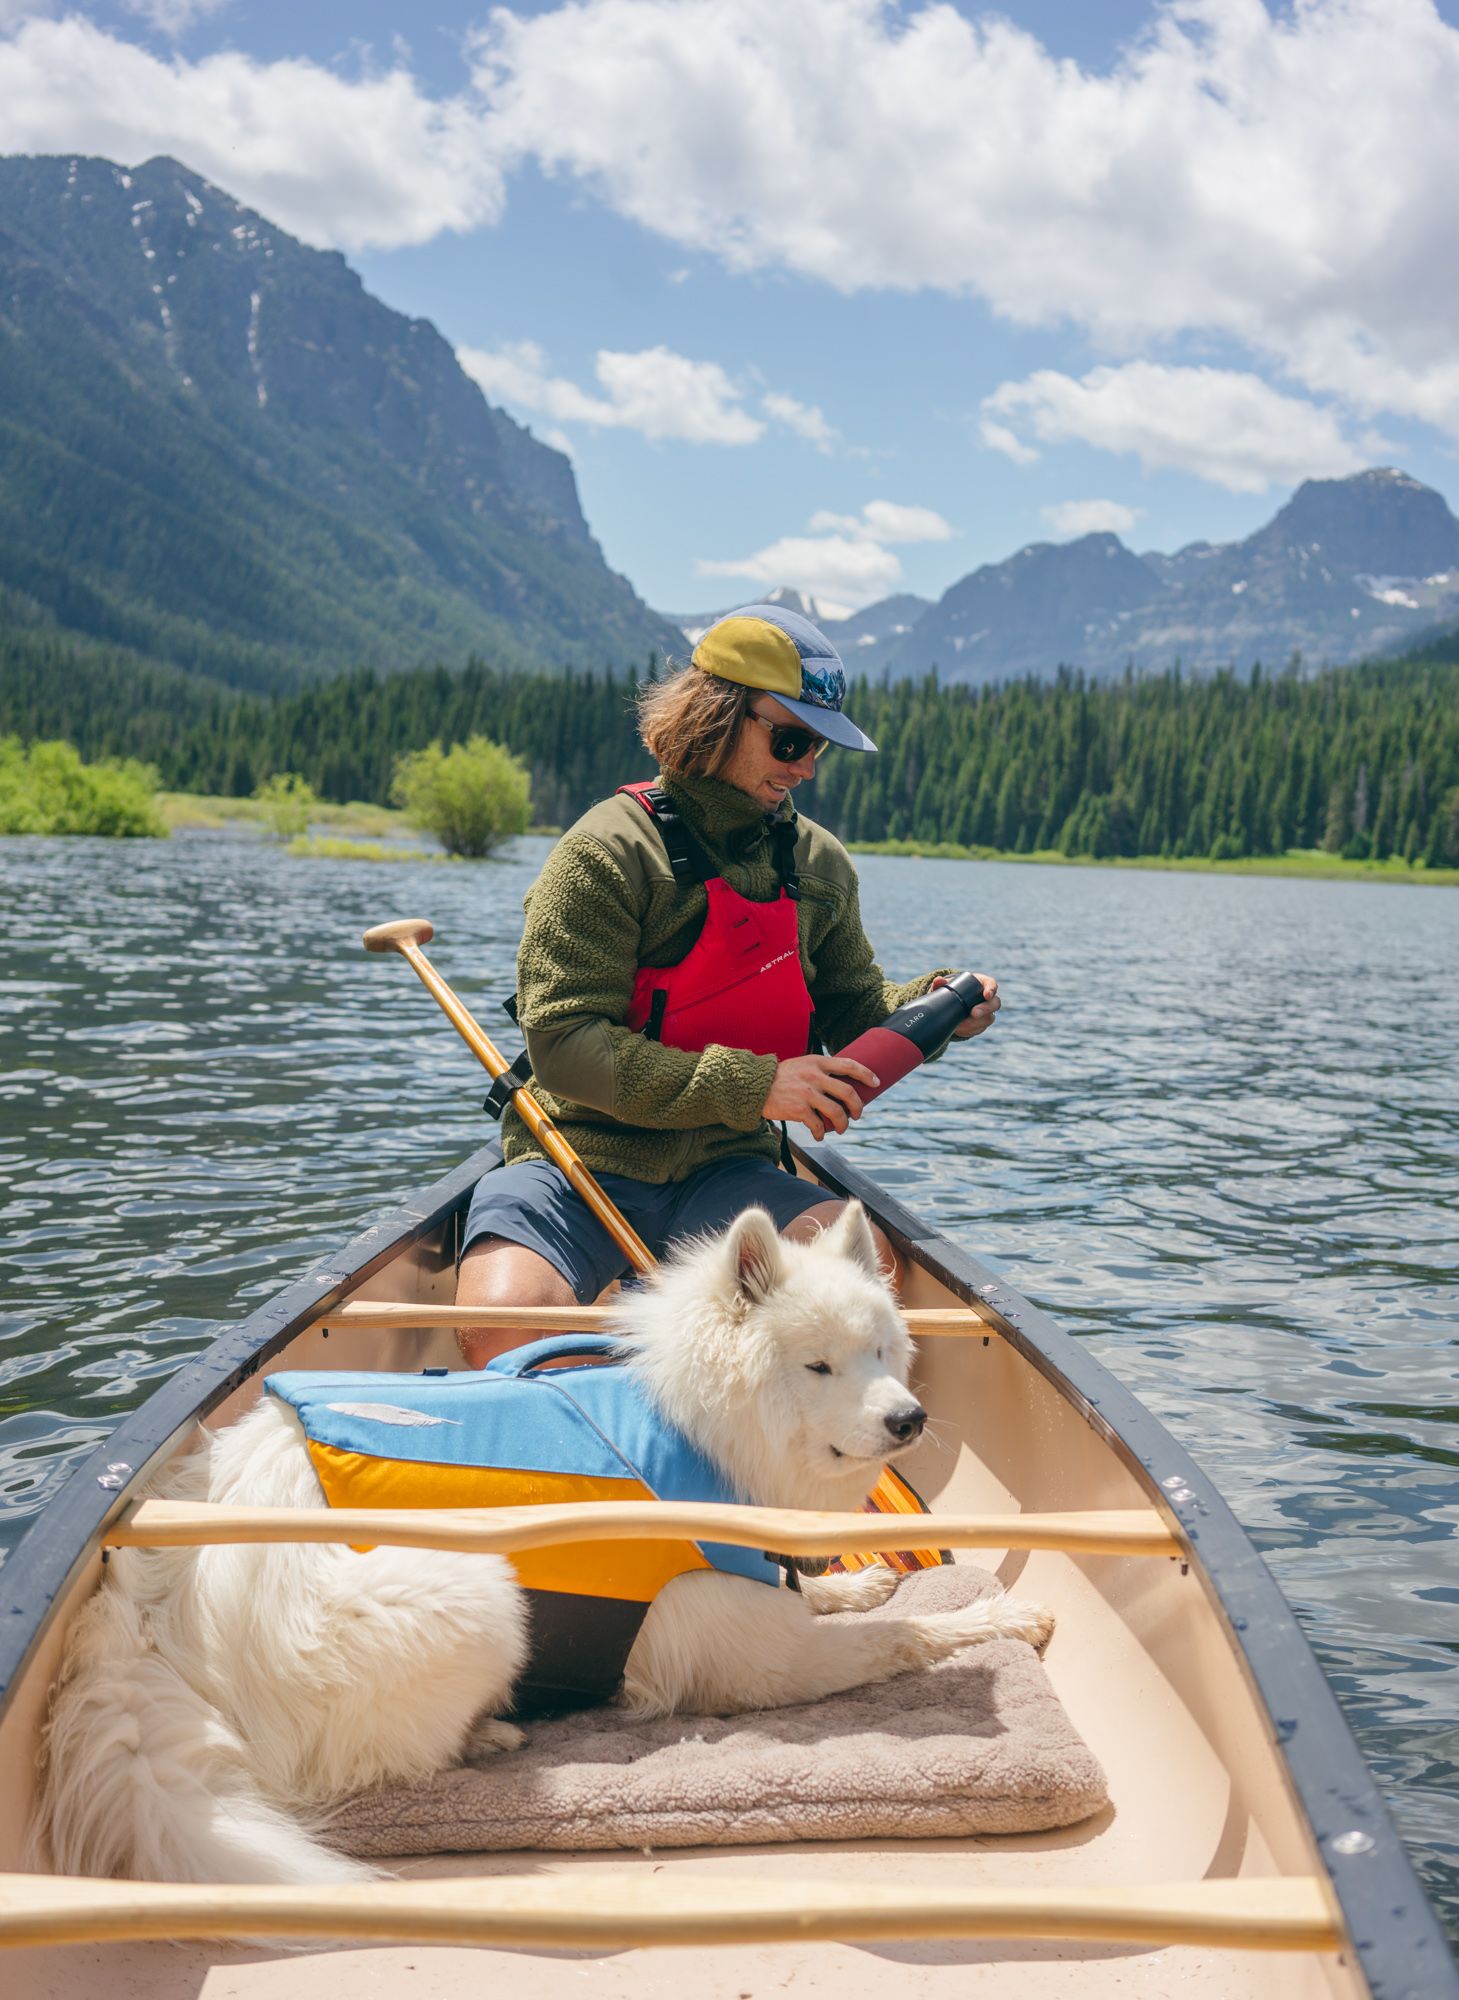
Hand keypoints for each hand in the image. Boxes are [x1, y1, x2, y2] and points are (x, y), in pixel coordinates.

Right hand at [762, 1053, 879, 1139]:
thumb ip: (819, 1070)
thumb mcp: (801, 1064)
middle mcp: (814, 1076)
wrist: (754, 1086)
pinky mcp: (798, 1109)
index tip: (876, 1082)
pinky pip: (818, 1125)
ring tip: (841, 1128)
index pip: (849, 1065)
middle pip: (848, 1093)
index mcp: (817, 1062)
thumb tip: (841, 1083)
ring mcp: (807, 1093)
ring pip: (837, 1112)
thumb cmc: (780, 1077)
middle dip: (858, 1107)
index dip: (866, 1074)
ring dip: (843, 1124)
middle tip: (857, 1114)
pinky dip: (822, 1134)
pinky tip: (820, 1136)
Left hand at [935, 972, 999, 1039]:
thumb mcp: (948, 985)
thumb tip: (938, 981)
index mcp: (983, 984)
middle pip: (995, 1003)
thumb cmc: (955, 989)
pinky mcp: (982, 1024)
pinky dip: (969, 1030)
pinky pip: (980, 1029)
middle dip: (985, 1009)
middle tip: (974, 1013)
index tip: (986, 995)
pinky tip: (960, 1030)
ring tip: (961, 1024)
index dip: (991, 989)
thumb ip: (941, 983)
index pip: (992, 984)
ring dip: (976, 1023)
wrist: (954, 1002)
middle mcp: (989, 998)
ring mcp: (987, 1012)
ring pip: (989, 1018)